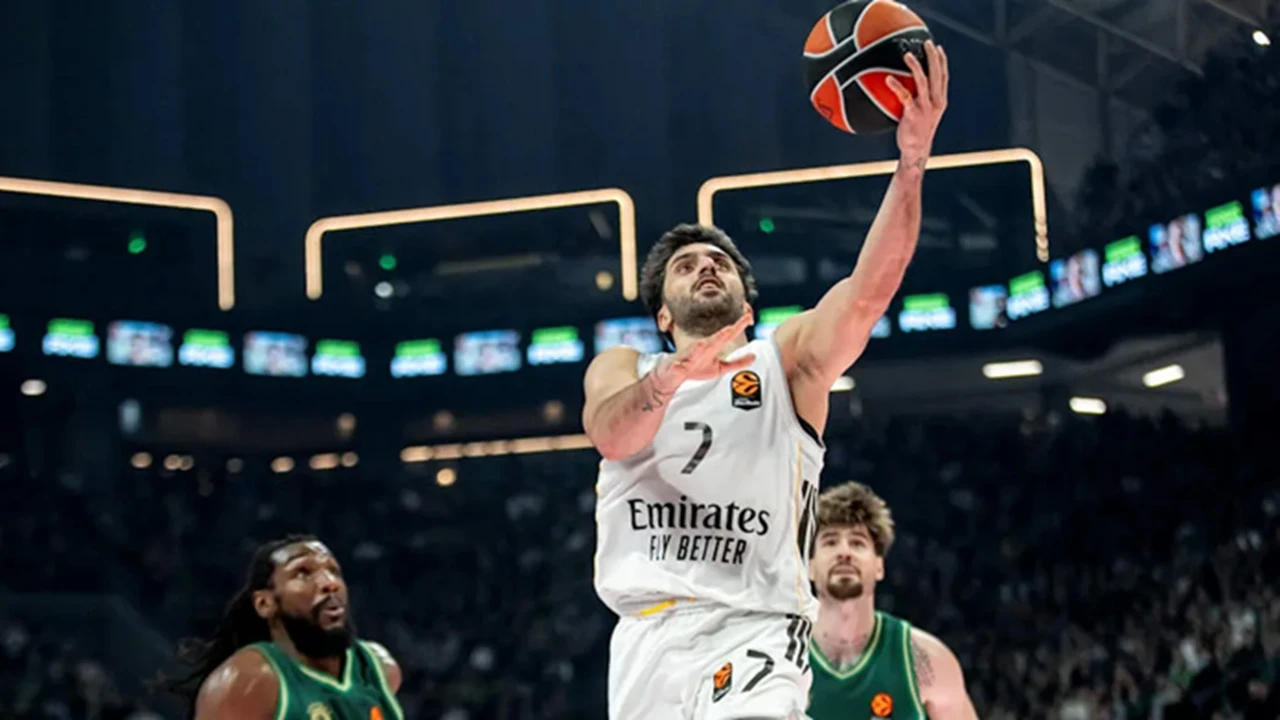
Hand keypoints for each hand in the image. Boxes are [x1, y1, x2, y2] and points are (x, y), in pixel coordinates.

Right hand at [654, 310, 754, 387]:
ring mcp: (688, 357)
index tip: (749, 316)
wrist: (673, 375)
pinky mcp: (676, 367)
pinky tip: (678, 367)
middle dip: (721, 334)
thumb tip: (754, 356)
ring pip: (694, 351)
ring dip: (698, 348)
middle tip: (731, 328)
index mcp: (712, 347)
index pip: (728, 335)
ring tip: (703, 345)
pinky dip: (677, 367)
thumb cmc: (696, 368)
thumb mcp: (720, 367)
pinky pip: (677, 368)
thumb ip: (737, 362)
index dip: (739, 325)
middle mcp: (701, 348)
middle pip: (713, 340)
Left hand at [886, 40, 947, 166]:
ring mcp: (926, 108)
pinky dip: (897, 87)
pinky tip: (888, 78)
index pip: (943, 76)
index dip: (942, 61)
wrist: (916, 151)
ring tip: (907, 55)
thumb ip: (917, 100)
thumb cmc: (914, 132)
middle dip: (933, 56)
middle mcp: (936, 102)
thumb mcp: (920, 114)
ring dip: (916, 66)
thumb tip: (904, 89)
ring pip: (923, 81)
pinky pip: (905, 97)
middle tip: (927, 42)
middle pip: (937, 74)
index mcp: (940, 101)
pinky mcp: (914, 115)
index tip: (938, 47)